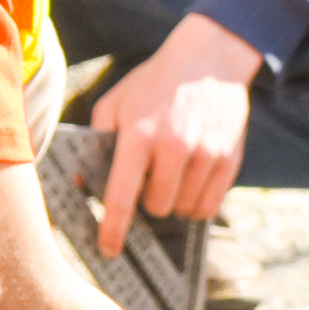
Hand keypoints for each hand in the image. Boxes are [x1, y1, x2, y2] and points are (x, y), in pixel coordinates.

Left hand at [89, 13, 259, 256]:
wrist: (208, 59)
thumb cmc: (153, 83)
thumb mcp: (116, 103)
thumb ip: (96, 141)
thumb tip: (79, 182)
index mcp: (140, 135)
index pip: (122, 196)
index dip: (114, 229)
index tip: (108, 249)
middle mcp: (175, 147)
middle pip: (156, 208)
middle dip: (147, 202)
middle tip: (147, 180)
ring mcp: (206, 155)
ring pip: (184, 210)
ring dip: (173, 202)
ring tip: (169, 177)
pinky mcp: (229, 160)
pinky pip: (210, 205)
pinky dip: (197, 203)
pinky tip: (190, 183)